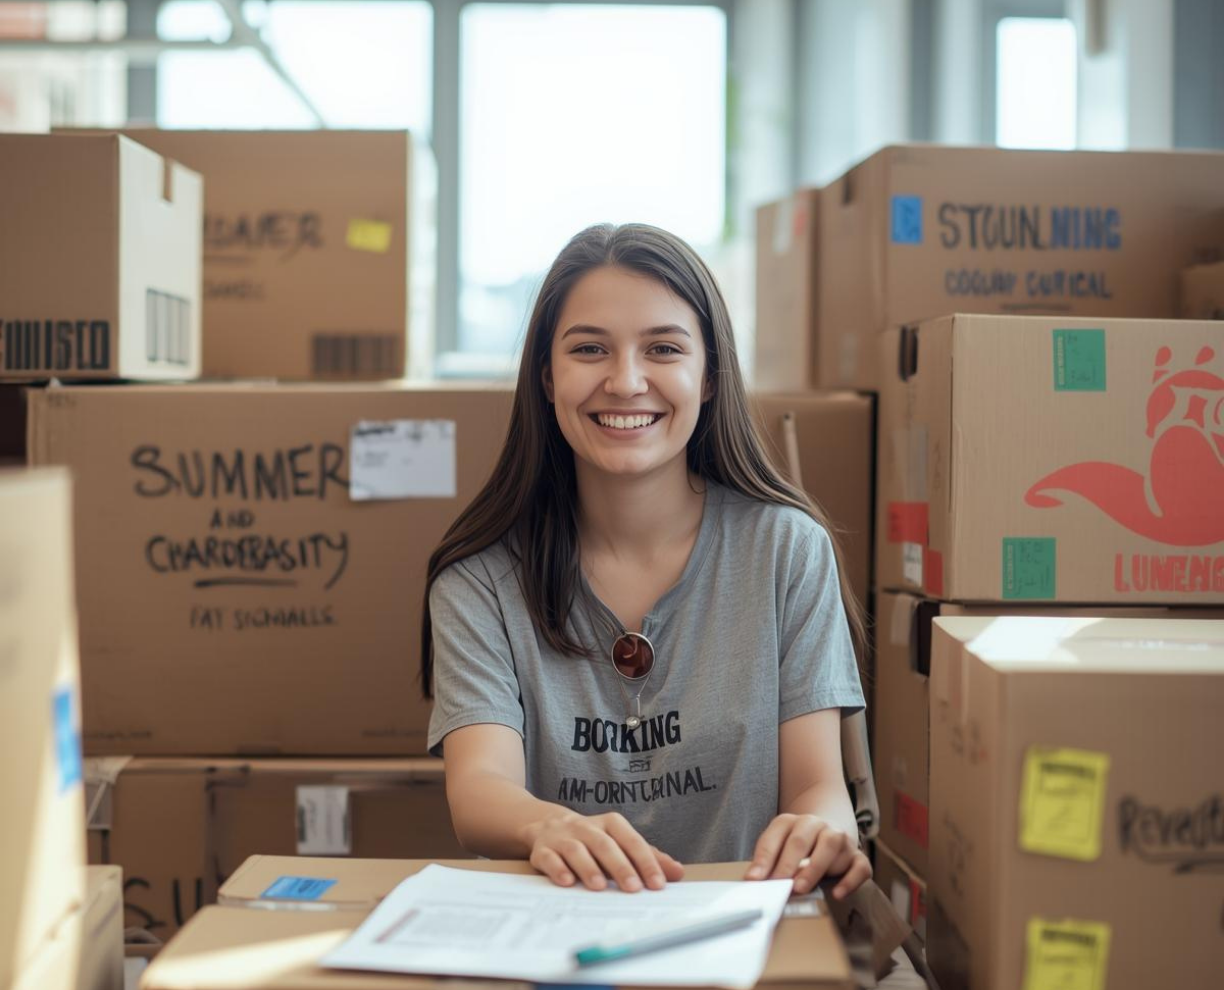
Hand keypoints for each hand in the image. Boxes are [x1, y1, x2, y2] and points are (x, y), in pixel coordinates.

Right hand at [525, 810, 684, 891]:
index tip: (657, 884)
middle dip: (620, 866)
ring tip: (599, 887)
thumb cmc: (593, 840)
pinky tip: (567, 882)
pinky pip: (549, 857)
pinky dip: (557, 869)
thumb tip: (678, 872)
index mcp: (610, 824)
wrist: (547, 825)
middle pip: (605, 844)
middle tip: (633, 888)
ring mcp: (563, 837)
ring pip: (576, 849)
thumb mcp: (620, 843)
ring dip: (588, 867)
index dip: (645, 861)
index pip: (631, 840)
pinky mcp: (543, 849)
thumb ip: (647, 857)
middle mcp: (587, 827)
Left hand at [744, 813, 870, 898]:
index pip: (775, 836)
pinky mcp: (857, 857)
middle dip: (788, 863)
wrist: (828, 833)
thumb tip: (754, 881)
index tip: (754, 879)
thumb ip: (768, 862)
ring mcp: (839, 838)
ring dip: (814, 868)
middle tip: (778, 883)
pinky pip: (858, 866)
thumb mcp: (779, 847)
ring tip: (800, 888)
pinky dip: (849, 880)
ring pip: (830, 845)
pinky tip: (837, 893)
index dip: (763, 858)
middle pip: (800, 839)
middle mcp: (816, 825)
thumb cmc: (798, 847)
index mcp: (791, 822)